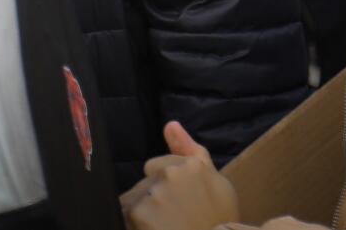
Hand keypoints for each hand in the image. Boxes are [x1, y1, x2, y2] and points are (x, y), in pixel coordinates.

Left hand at [121, 121, 238, 229]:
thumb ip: (192, 152)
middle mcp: (172, 174)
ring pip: (134, 199)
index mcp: (192, 166)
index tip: (181, 208)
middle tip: (174, 222)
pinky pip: (126, 214)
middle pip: (145, 183)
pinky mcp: (140, 213)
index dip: (166, 191)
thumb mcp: (217, 186)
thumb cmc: (220, 224)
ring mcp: (155, 194)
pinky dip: (135, 225)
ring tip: (166, 228)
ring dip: (143, 214)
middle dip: (153, 200)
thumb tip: (171, 124)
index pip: (156, 168)